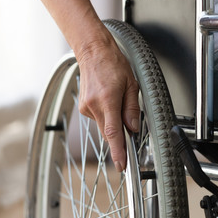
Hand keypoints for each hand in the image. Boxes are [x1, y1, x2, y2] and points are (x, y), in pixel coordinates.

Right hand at [78, 41, 138, 171]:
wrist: (93, 52)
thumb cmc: (114, 65)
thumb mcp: (132, 85)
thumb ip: (132, 109)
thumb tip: (133, 128)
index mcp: (108, 100)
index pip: (113, 133)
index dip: (118, 151)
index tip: (121, 165)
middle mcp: (94, 106)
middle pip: (109, 133)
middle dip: (120, 138)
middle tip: (130, 135)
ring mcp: (86, 108)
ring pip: (104, 127)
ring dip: (114, 124)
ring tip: (119, 104)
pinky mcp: (84, 108)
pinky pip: (99, 119)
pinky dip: (107, 117)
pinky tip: (110, 102)